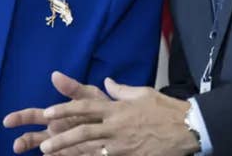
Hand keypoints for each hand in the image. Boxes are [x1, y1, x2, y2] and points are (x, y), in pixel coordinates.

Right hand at [3, 71, 109, 153]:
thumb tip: (54, 75)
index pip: (34, 115)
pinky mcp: (77, 155)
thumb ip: (73, 88)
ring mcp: (66, 146)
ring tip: (38, 154)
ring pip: (47, 151)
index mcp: (57, 115)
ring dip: (40, 152)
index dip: (20, 118)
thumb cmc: (103, 107)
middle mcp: (57, 131)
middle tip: (16, 146)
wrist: (124, 124)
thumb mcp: (89, 95)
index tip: (7, 121)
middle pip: (35, 137)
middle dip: (24, 141)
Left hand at [38, 77, 198, 155]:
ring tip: (53, 155)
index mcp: (117, 107)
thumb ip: (120, 89)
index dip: (65, 108)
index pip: (85, 106)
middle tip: (44, 144)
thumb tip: (107, 82)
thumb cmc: (165, 108)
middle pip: (83, 131)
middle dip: (62, 138)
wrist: (187, 127)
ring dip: (70, 153)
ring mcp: (123, 144)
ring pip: (91, 149)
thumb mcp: (142, 93)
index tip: (48, 112)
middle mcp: (116, 125)